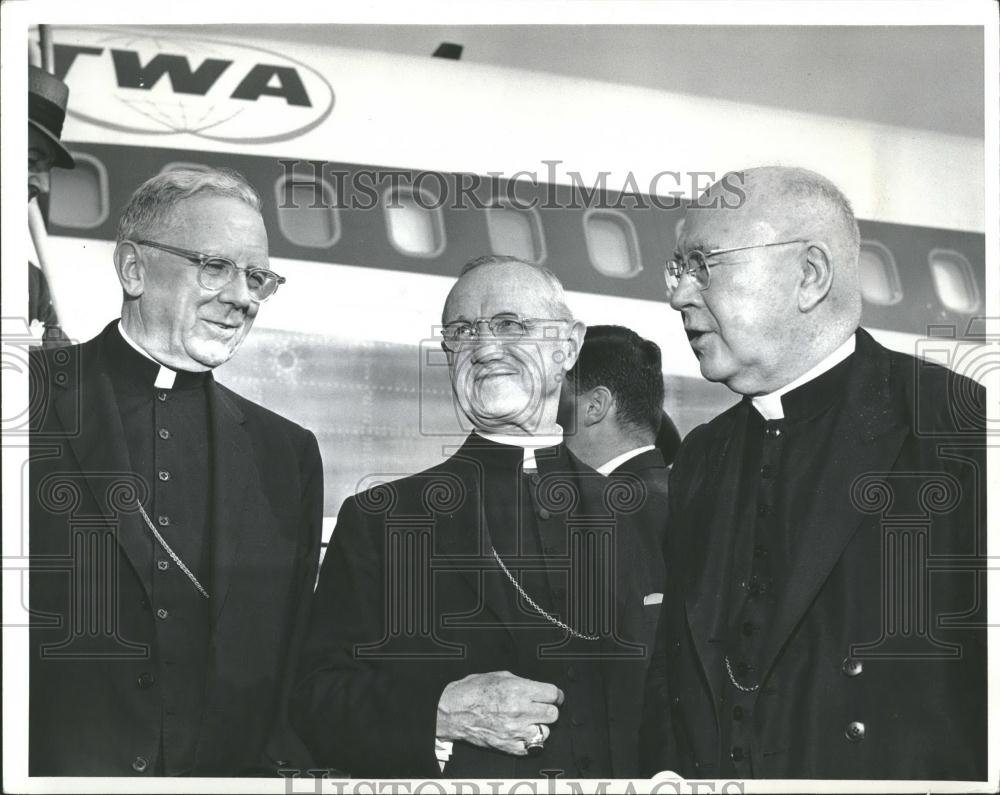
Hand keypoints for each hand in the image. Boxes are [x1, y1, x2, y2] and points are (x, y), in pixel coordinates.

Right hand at [435, 671, 563, 755]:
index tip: (554, 696)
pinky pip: (532, 748)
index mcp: (518, 690)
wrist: (453, 710)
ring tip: (529, 721)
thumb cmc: (472, 691)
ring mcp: (515, 730)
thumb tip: (537, 689)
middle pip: (553, 714)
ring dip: (540, 726)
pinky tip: (522, 734)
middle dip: (549, 709)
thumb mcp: (500, 676)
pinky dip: (530, 742)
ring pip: (545, 732)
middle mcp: (520, 710)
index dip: (555, 694)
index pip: (552, 694)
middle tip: (541, 708)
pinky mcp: (509, 746)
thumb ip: (522, 683)